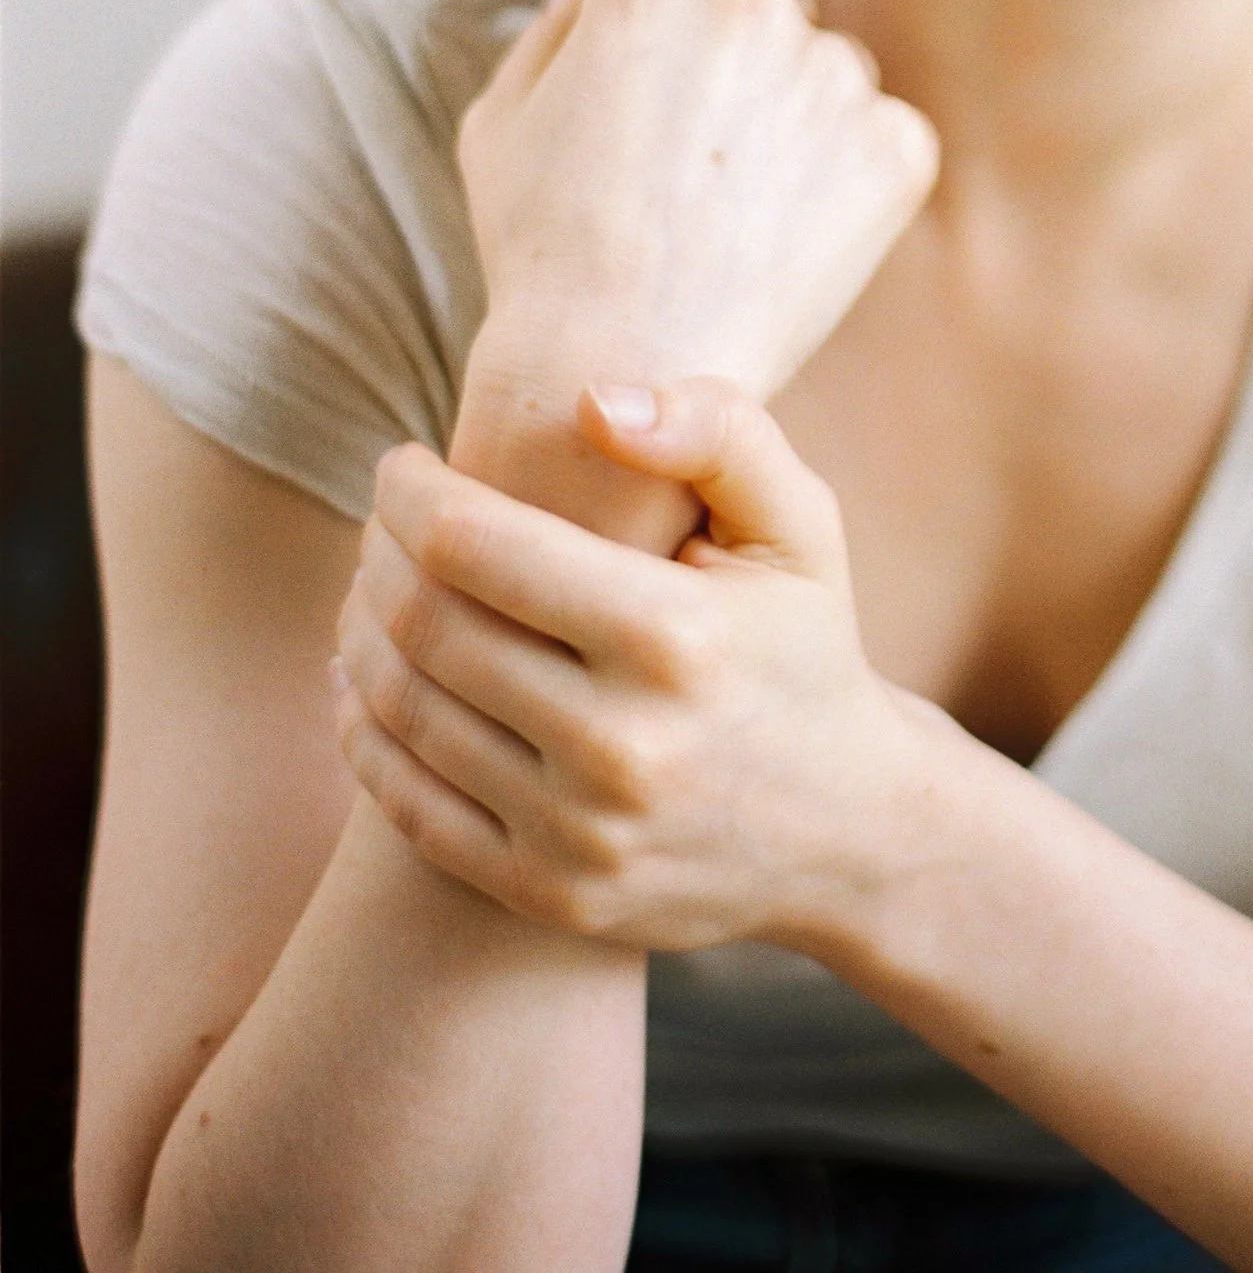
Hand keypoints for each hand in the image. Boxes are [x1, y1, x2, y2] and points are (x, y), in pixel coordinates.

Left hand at [331, 377, 937, 953]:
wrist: (849, 830)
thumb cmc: (807, 643)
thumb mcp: (800, 522)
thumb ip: (716, 430)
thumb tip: (592, 400)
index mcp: (677, 635)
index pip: (475, 545)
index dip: (409, 493)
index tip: (400, 463)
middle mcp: (623, 745)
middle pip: (425, 625)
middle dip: (376, 553)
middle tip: (383, 522)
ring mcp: (581, 834)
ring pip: (404, 713)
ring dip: (360, 634)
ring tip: (372, 588)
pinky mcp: (551, 894)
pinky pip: (410, 808)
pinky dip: (364, 734)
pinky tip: (366, 681)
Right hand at [460, 0, 939, 406]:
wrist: (614, 364)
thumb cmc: (539, 248)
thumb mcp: (501, 122)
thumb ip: (549, 32)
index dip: (673, 31)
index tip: (661, 98)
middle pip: (766, 6)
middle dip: (739, 65)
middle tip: (694, 170)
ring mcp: (835, 71)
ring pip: (827, 73)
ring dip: (797, 119)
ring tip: (735, 216)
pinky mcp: (895, 146)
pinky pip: (880, 142)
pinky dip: (849, 184)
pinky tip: (786, 242)